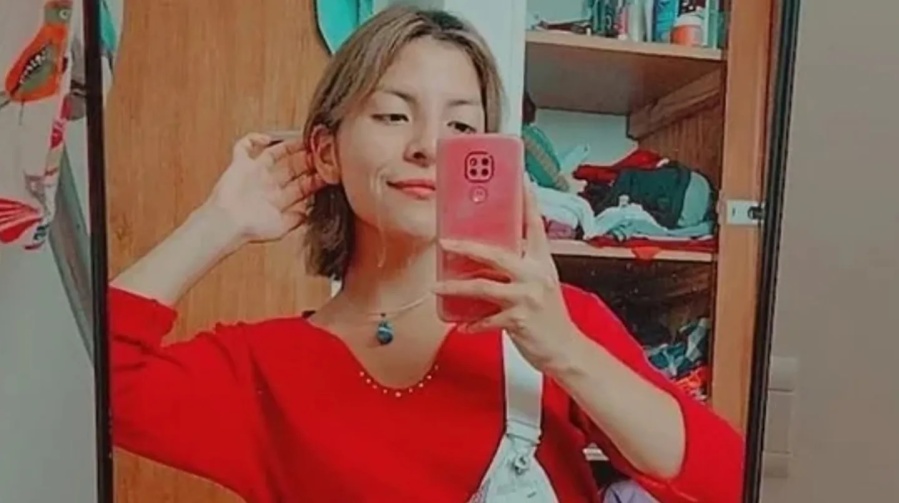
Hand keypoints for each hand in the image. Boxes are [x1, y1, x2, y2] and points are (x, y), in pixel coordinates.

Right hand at [205, 132, 325, 243]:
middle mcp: (269, 184)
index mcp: (280, 199)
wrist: (227, 225)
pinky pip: (244, 146)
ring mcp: (255, 173)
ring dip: (291, 146)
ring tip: (305, 139)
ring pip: (276, 153)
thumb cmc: (250, 230)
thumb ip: (299, 218)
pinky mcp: (239, 165)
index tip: (330, 169)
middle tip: (322, 149)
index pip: (304, 183)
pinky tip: (267, 138)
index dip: (317, 176)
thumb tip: (312, 210)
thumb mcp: (282, 228)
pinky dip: (253, 139)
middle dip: (309, 158)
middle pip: (294, 166)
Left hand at [433, 186, 583, 372]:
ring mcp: (527, 297)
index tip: (520, 179)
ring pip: (483, 286)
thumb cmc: (550, 317)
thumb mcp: (542, 284)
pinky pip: (486, 319)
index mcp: (543, 262)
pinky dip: (472, 323)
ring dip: (456, 287)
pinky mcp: (519, 320)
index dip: (527, 200)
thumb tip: (490, 257)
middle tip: (445, 242)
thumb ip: (521, 268)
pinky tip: (462, 324)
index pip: (535, 224)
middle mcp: (536, 275)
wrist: (566, 350)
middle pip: (497, 253)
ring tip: (437, 286)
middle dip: (467, 246)